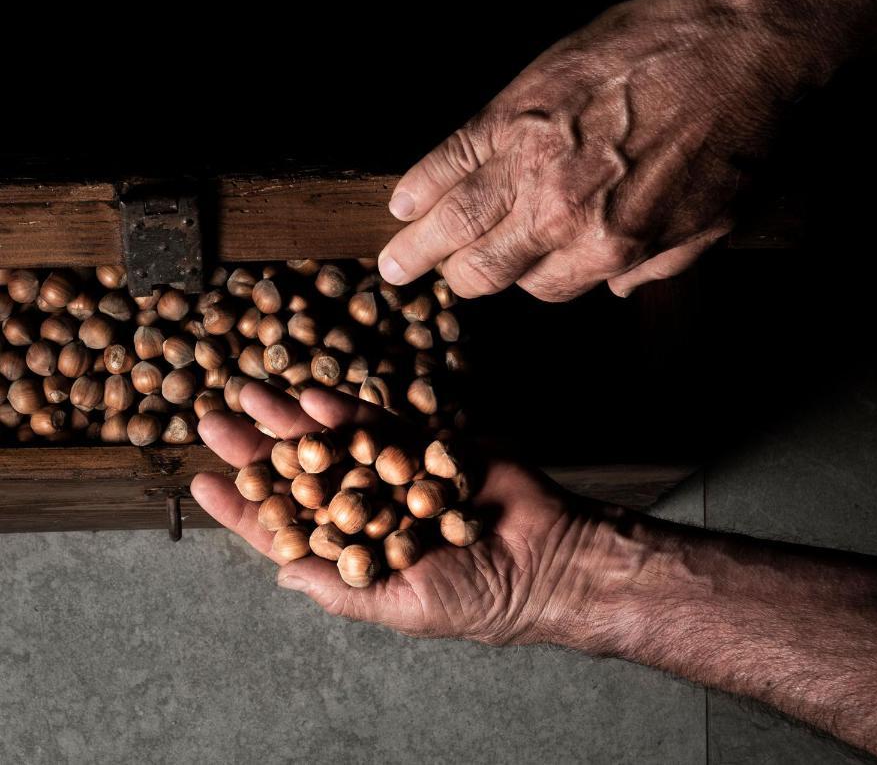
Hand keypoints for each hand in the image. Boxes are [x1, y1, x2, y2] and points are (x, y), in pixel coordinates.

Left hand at [192, 383, 625, 644]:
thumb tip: (281, 574)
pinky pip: (379, 423)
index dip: (243, 510)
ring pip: (332, 440)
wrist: (549, 556)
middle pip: (300, 474)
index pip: (286, 530)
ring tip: (248, 394)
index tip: (203, 486)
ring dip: (290, 419)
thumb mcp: (402, 606)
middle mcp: (368, 507)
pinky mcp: (425, 442)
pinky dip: (346, 410)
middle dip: (256, 449)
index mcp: (356, 552)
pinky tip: (310, 398)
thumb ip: (341, 589)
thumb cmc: (478, 596)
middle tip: (212, 421)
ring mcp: (394, 470)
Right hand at [378, 0, 819, 300]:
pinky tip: (403, 202)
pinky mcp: (513, 110)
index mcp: (609, 249)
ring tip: (392, 263)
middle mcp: (559, 216)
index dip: (531, 280)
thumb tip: (617, 288)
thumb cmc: (739, 130)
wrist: (741, 39)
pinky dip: (420, 183)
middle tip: (439, 278)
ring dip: (415, 248)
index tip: (525, 267)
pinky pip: (449, 157)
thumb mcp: (711, 224)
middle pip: (485, 269)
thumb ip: (656, 266)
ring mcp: (529, 161)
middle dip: (462, 279)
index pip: (543, 289)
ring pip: (454, 221)